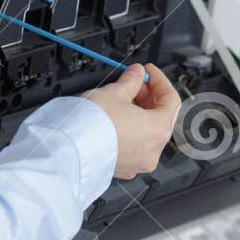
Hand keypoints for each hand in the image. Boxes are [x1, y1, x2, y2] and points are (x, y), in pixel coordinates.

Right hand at [83, 64, 180, 178]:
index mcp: (158, 130)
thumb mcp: (115, 92)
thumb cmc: (91, 125)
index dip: (160, 81)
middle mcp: (153, 151)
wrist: (67, 150)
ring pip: (148, 133)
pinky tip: (118, 117)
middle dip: (149, 97)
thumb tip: (137, 74)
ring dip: (140, 113)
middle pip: (162, 117)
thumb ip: (132, 81)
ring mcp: (138, 162)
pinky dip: (131, 130)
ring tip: (123, 98)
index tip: (149, 72)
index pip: (171, 100)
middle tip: (136, 82)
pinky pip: (134, 145)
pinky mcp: (123, 168)